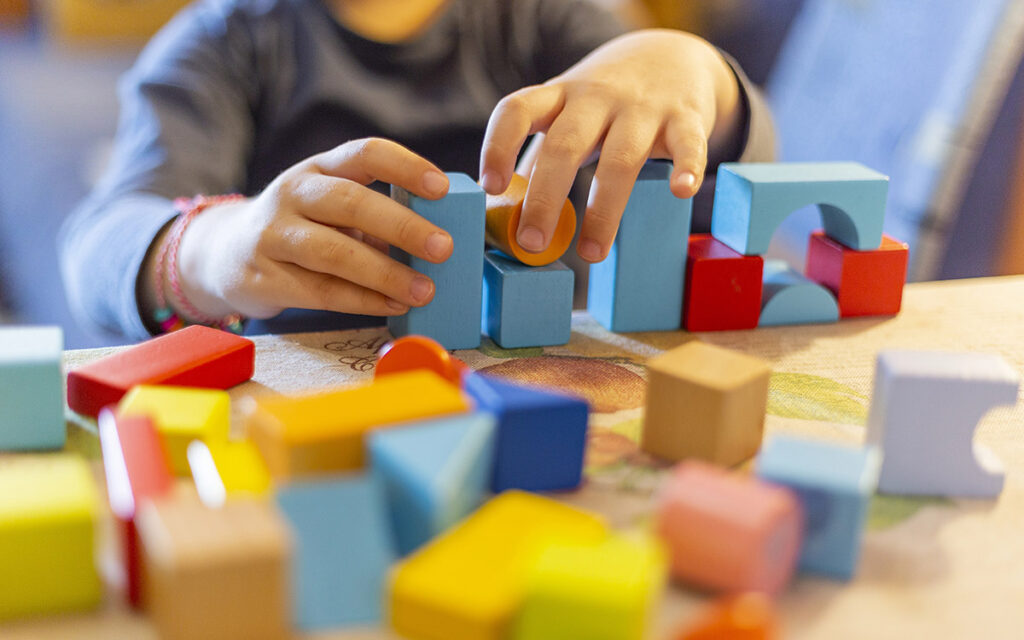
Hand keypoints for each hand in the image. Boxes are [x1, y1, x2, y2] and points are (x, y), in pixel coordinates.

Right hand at [164, 138, 453, 319]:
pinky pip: (321, 292)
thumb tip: (436, 240)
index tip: (441, 187)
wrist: (223, 253)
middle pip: (350, 203)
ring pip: (334, 253)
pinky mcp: (263, 277)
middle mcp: (293, 194)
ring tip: (424, 290)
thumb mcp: (329, 206)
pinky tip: (393, 306)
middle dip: (402, 226)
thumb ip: (374, 216)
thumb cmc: (300, 227)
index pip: (365, 153)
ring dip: (385, 273)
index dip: (405, 167)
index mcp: (318, 168)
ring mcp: (273, 235)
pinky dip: (363, 301)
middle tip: (443, 248)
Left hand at [480, 29, 740, 261]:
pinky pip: (687, 142)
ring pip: (620, 157)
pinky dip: (687, 166)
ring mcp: (642, 107)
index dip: (499, 145)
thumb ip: (538, 159)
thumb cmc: (605, 104)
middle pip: (565, 144)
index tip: (491, 186)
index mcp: (558, 97)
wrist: (670, 56)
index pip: (518, 111)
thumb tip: (499, 218)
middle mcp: (596, 98)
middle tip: (532, 242)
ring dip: (604, 209)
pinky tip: (681, 192)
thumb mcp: (566, 116)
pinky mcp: (685, 117)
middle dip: (545, 196)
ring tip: (592, 253)